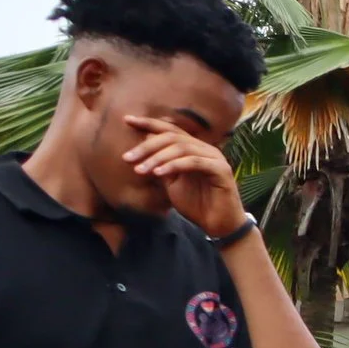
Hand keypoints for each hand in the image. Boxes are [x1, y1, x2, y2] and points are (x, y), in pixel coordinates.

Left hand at [122, 116, 249, 238]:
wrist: (218, 226)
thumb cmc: (197, 205)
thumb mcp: (171, 182)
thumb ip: (161, 163)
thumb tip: (144, 141)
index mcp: (195, 149)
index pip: (170, 130)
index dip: (148, 123)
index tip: (127, 121)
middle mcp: (206, 149)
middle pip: (172, 137)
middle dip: (147, 146)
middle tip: (128, 158)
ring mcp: (215, 158)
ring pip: (181, 148)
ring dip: (157, 158)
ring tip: (140, 170)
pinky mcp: (221, 170)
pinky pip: (193, 162)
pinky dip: (173, 166)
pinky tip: (158, 173)